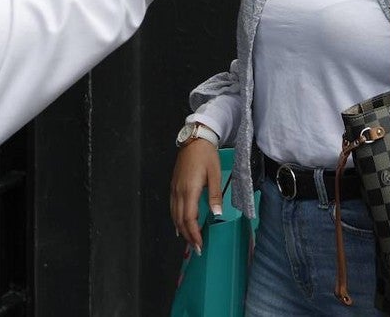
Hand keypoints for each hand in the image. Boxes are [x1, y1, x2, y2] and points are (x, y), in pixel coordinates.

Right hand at [170, 139, 221, 254]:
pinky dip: (176, 219)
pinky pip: (173, 207)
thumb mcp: (215, 175)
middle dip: (188, 236)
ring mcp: (174, 189)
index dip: (194, 234)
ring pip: (174, 215)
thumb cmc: (207, 156)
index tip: (200, 245)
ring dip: (181, 230)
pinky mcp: (173, 186)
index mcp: (190, 190)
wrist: (194, 139)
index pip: (189, 218)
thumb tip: (217, 215)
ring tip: (190, 241)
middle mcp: (179, 192)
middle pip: (180, 220)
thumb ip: (214, 196)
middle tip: (196, 249)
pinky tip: (180, 225)